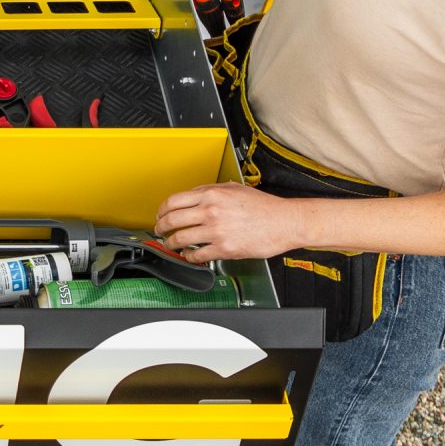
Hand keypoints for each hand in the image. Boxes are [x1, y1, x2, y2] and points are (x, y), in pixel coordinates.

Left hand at [153, 183, 310, 261]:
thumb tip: (193, 195)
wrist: (285, 222)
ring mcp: (216, 231)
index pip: (173, 201)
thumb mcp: (234, 188)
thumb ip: (211, 189)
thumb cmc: (264, 206)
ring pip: (180, 239)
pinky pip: (197, 254)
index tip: (160, 215)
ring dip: (170, 243)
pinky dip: (188, 256)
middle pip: (172, 220)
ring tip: (170, 245)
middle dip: (160, 227)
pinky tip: (189, 255)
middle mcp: (211, 211)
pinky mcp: (224, 249)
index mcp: (211, 195)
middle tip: (159, 231)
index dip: (161, 210)